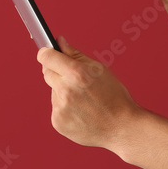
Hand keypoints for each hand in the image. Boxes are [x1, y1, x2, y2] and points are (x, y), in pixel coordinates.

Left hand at [37, 37, 140, 151]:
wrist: (121, 126)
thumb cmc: (114, 96)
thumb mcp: (98, 69)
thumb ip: (75, 54)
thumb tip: (59, 42)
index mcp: (76, 73)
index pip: (46, 57)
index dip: (47, 53)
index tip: (48, 53)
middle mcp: (65, 90)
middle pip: (47, 73)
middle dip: (57, 71)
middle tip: (75, 78)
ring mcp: (60, 108)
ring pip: (53, 91)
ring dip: (63, 91)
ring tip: (83, 99)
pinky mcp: (58, 122)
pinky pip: (56, 108)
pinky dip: (65, 108)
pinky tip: (81, 111)